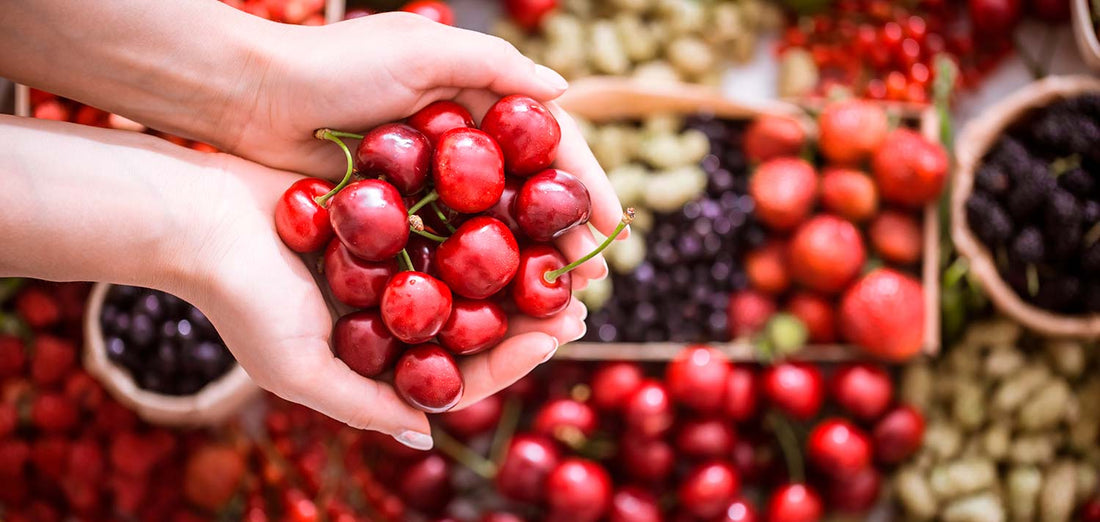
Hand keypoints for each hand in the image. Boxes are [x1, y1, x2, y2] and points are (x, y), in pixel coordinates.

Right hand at [187, 153, 588, 448]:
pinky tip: (525, 205)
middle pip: (476, 321)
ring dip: (519, 266)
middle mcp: (393, 312)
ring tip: (566, 257)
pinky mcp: (391, 213)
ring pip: (472, 269)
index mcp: (377, 356)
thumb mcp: (296, 370)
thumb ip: (362, 406)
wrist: (199, 216)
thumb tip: (425, 441)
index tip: (549, 341)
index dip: (506, 362)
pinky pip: (448, 217)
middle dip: (528, 315)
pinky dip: (485, 216)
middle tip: (580, 302)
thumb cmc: (241, 300)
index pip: (456, 372)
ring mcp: (394, 262)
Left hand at [222, 13, 626, 283]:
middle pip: (530, 198)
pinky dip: (473, 275)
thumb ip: (493, 68)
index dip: (584, 185)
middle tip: (589, 279)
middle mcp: (462, 146)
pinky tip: (491, 306)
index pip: (549, 147)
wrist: (250, 97)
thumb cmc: (335, 66)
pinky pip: (447, 248)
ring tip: (553, 302)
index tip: (613, 225)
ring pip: (494, 230)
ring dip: (527, 265)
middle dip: (565, 237)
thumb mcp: (420, 51)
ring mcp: (429, 184)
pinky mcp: (396, 214)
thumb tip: (563, 92)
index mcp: (478, 102)